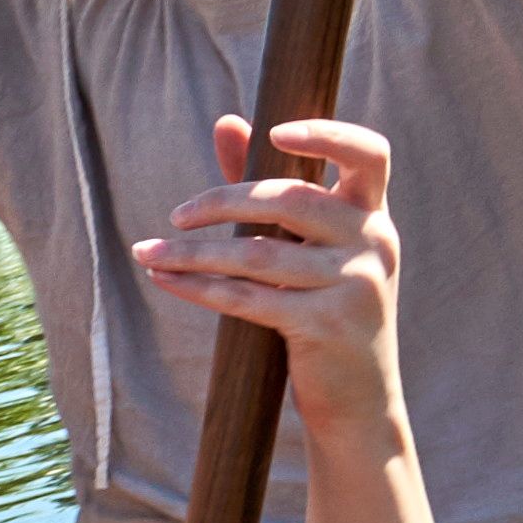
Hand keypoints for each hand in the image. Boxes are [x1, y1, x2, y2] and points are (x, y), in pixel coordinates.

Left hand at [133, 115, 401, 420]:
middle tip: (176, 215)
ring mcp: (356, 284)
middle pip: (291, 199)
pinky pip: (248, 298)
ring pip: (258, 253)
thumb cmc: (327, 309)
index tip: (274, 133)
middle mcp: (375, 241)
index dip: (326, 133)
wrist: (359, 400)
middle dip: (222, 202)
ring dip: (193, 253)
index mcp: (374, 214)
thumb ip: (270, 183)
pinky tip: (165, 279)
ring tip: (147, 252)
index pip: (369, 153)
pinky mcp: (326, 325)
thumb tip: (227, 122)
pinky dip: (199, 287)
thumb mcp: (311, 247)